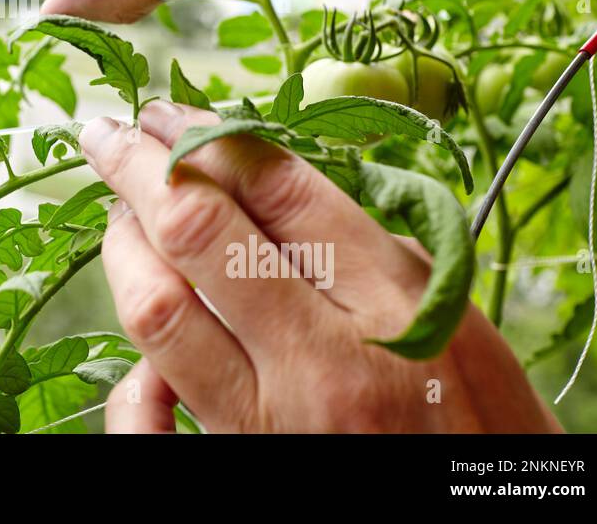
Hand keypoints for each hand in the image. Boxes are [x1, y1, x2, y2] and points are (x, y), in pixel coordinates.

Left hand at [80, 99, 560, 432]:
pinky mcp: (238, 466)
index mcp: (395, 303)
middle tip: (109, 136)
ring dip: (123, 247)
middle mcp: (325, 360)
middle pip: (199, 232)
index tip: (167, 113)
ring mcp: (273, 421)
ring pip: (157, 309)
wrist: (488, 520)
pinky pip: (148, 417)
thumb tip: (265, 182)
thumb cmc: (483, 424)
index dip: (207, 136)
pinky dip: (129, 376)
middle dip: (138, 168)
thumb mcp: (457, 319)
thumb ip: (367, 251)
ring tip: (120, 216)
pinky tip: (136, 341)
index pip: (275, 187)